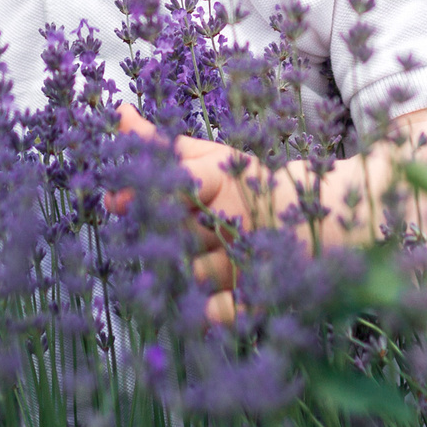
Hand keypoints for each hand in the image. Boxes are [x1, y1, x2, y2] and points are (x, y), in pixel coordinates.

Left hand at [114, 103, 260, 326]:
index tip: (114, 197)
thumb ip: (160, 142)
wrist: (311, 215)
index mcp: (224, 180)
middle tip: (124, 236)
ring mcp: (248, 257)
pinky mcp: (258, 290)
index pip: (185, 181)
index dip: (149, 188)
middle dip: (151, 232)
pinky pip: (231, 309)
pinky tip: (193, 312)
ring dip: (175, 274)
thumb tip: (117, 113)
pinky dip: (213, 313)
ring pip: (201, 271)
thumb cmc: (245, 182)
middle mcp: (235, 217)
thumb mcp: (208, 157)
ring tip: (148, 277)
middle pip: (184, 229)